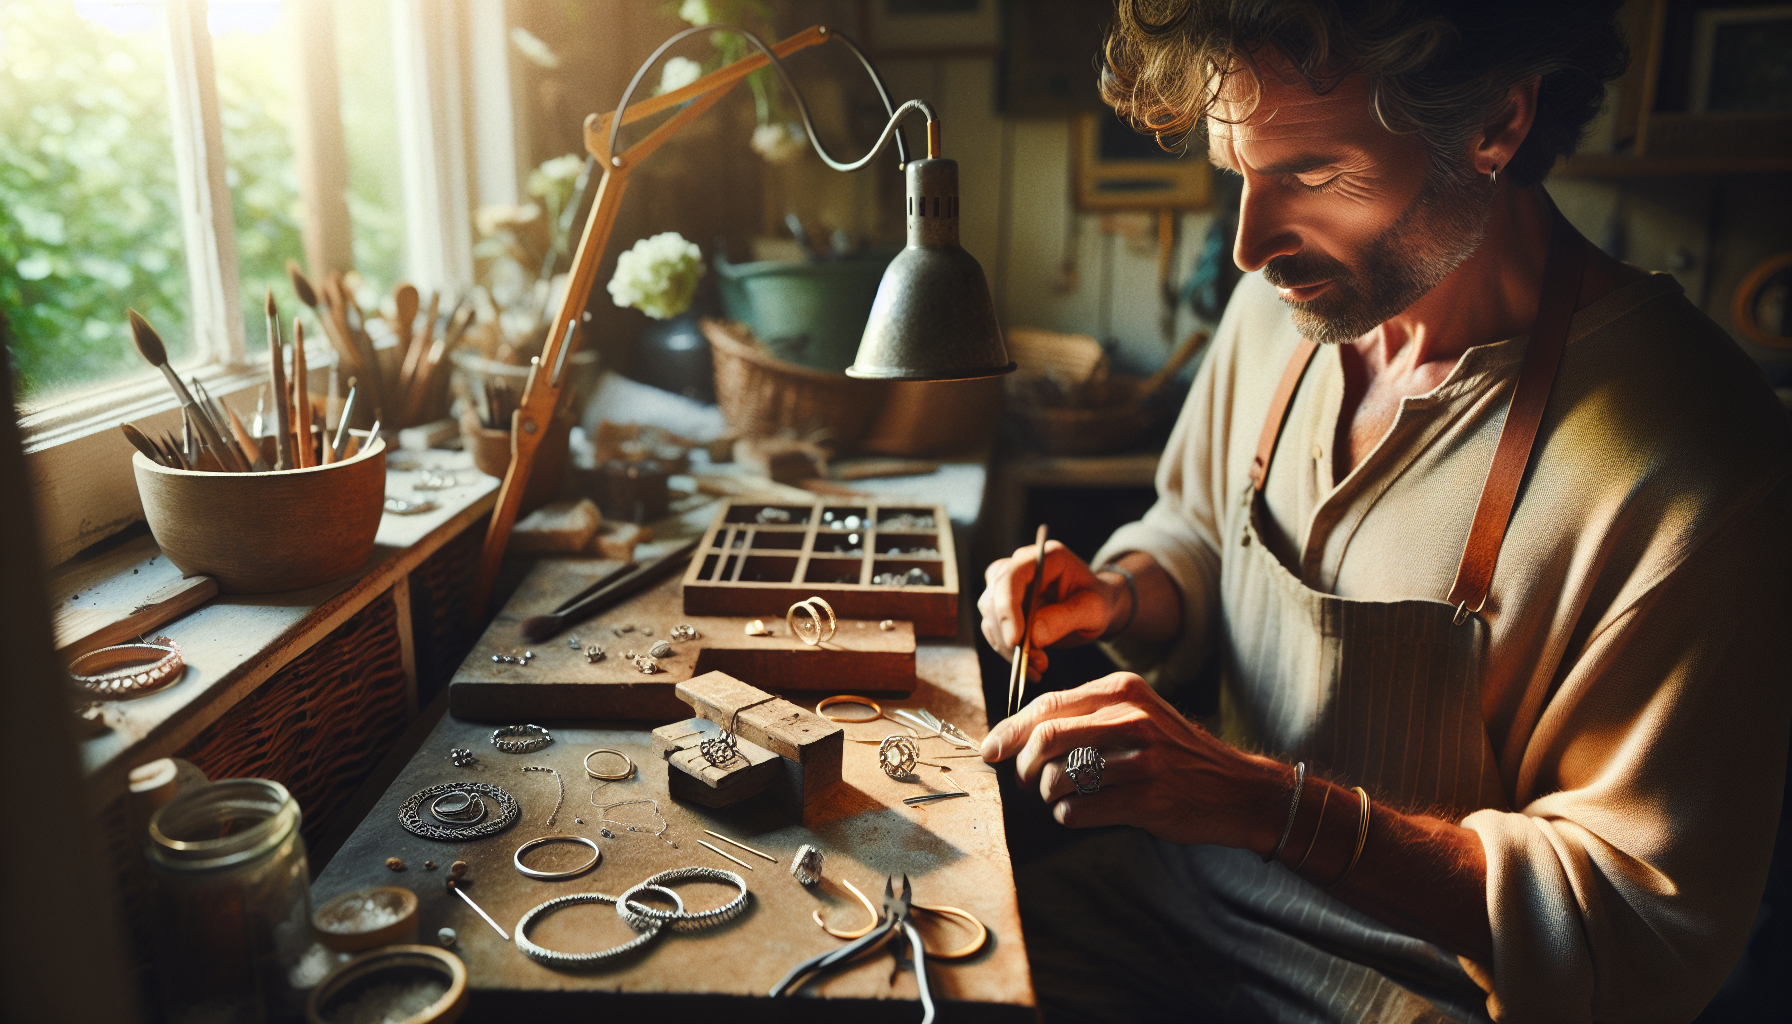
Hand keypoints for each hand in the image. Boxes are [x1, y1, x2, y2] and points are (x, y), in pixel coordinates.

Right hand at [978, 540, 1122, 678]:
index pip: (1013, 576)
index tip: (1016, 641)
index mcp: (1045, 557)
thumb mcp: (1094, 610)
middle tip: (1038, 662)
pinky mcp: (1003, 606)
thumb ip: (1066, 618)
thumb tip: (1034, 636)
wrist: (1093, 608)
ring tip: (1040, 667)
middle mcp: (1021, 566)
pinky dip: (1008, 652)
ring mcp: (1008, 585)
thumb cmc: (1097, 602)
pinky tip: (1031, 666)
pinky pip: (994, 631)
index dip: (1008, 607)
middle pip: (994, 599)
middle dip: (1010, 636)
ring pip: (990, 618)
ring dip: (1009, 649)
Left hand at [981, 672, 1283, 850]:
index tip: (991, 749)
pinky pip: (1078, 811)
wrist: (1236, 788)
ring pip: (1059, 778)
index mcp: (1123, 691)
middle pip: (1045, 737)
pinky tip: (1084, 811)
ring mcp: (1142, 760)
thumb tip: (1017, 735)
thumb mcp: (1138, 714)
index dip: (1009, 730)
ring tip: (1063, 796)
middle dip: (1023, 765)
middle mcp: (1132, 719)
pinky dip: (1069, 816)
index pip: (1047, 704)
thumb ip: (1085, 716)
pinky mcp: (1147, 799)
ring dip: (1049, 794)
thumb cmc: (1174, 753)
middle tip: (1025, 780)